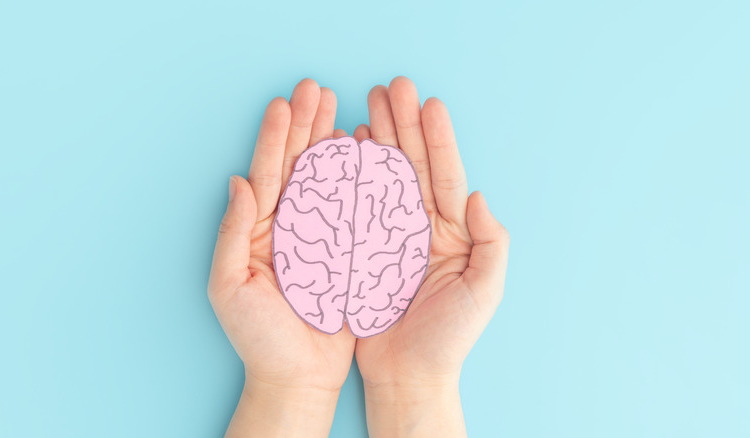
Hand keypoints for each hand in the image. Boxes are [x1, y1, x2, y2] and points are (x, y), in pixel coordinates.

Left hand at [208, 79, 355, 437]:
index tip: (285, 103)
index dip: (275, 137)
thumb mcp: (231, 285)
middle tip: (316, 89)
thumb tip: (237, 182)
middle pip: (298, 166)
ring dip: (330, 143)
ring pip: (326, 180)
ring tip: (338, 108)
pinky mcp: (346, 253)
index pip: (268, 173)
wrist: (297, 377)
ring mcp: (320, 237)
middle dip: (305, 127)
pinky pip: (353, 208)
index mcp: (259, 231)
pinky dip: (357, 178)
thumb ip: (234, 233)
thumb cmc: (258, 338)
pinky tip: (362, 153)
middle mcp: (290, 227)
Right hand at [352, 77, 509, 436]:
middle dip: (404, 125)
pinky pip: (356, 204)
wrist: (408, 376)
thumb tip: (481, 197)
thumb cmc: (449, 339)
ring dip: (378, 139)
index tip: (429, 104)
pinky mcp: (362, 248)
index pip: (446, 176)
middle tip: (393, 87)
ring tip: (368, 103)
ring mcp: (390, 234)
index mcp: (453, 232)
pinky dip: (352, 174)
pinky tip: (347, 148)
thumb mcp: (484, 292)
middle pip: (413, 165)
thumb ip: (492, 243)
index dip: (438, 139)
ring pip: (384, 177)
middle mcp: (422, 226)